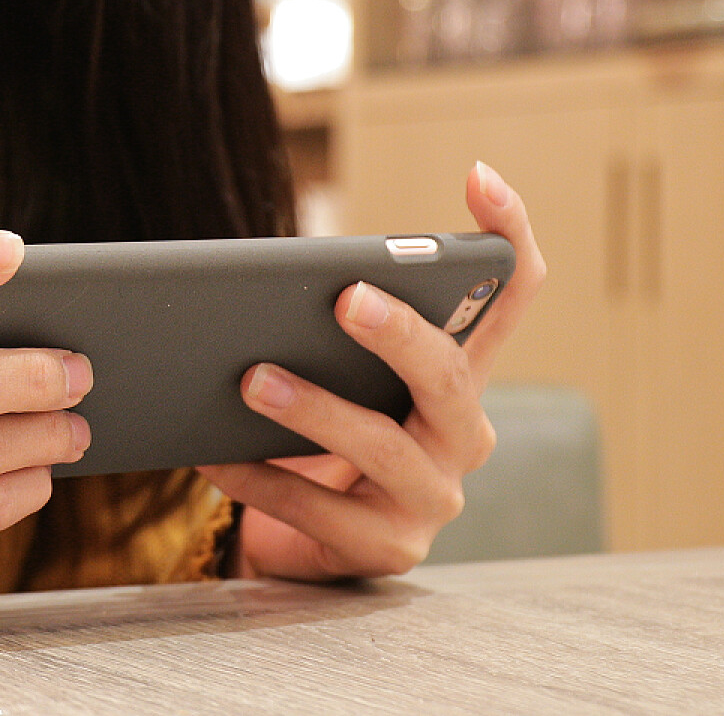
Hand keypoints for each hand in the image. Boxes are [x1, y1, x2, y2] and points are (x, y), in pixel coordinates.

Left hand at [200, 162, 546, 580]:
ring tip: (249, 378)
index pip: (511, 297)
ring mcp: (430, 496)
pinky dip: (259, 477)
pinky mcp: (387, 547)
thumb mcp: (342, 375)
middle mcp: (461, 434)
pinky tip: (212, 454)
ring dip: (312, 409)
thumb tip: (272, 283)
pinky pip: (317, 510)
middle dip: (398, 333)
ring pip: (380, 446)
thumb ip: (330, 331)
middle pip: (448, 374)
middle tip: (344, 298)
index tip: (479, 176)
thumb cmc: (323, 437)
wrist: (308, 541)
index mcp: (459, 375)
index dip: (506, 236)